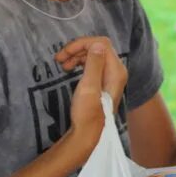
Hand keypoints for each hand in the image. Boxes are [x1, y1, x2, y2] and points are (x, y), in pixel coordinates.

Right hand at [62, 38, 126, 159]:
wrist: (88, 133)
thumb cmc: (87, 113)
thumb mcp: (89, 87)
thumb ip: (94, 64)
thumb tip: (97, 44)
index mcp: (116, 70)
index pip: (101, 43)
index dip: (81, 44)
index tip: (64, 53)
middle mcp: (116, 71)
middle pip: (97, 47)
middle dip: (77, 49)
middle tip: (59, 58)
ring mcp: (110, 76)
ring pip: (93, 55)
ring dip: (76, 56)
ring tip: (61, 65)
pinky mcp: (103, 81)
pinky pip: (92, 64)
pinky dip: (79, 63)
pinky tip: (68, 68)